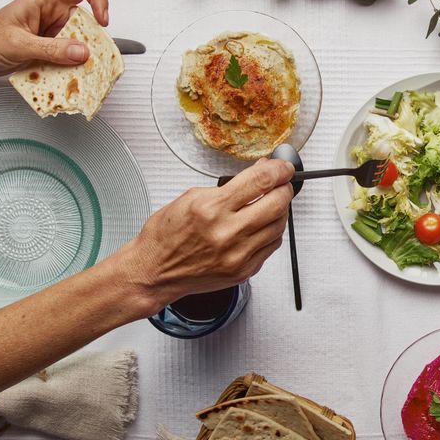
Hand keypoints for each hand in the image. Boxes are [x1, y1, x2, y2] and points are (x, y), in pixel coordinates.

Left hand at [0, 0, 109, 74]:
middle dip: (93, 38)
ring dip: (82, 57)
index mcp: (43, 0)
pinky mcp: (50, 48)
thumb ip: (50, 49)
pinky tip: (66, 76)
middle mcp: (51, 13)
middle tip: (93, 57)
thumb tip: (82, 52)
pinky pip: (69, 55)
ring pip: (80, 40)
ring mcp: (51, 31)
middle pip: (86, 18)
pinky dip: (71, 67)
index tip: (102, 21)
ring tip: (79, 71)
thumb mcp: (17, 45)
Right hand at [114, 159, 293, 315]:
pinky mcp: (244, 270)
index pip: (260, 181)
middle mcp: (227, 232)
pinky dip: (272, 231)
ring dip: (280, 210)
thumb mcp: (191, 197)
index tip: (283, 167)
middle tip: (281, 183)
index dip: (279, 170)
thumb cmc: (166, 236)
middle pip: (278, 203)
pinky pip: (272, 246)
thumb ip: (229, 186)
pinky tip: (262, 225)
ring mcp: (238, 254)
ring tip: (269, 203)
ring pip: (279, 225)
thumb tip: (258, 174)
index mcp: (211, 208)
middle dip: (284, 188)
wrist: (155, 271)